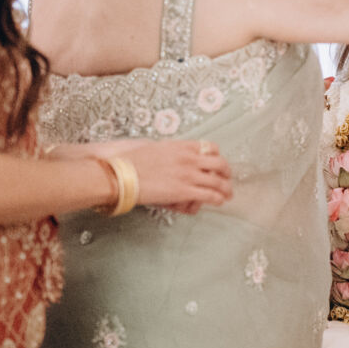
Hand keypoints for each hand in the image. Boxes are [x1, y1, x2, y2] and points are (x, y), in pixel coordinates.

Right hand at [98, 138, 232, 210]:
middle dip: (227, 173)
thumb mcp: (155, 148)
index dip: (218, 156)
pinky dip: (218, 199)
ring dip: (226, 189)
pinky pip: (210, 195)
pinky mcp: (184, 191)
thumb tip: (173, 152)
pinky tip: (219, 202)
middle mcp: (189, 158)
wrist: (121, 175)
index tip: (218, 164)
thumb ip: (170, 151)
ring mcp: (188, 174)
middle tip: (227, 179)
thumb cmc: (132, 162)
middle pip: (220, 163)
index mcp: (182, 146)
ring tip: (228, 195)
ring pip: (218, 181)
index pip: (211, 147)